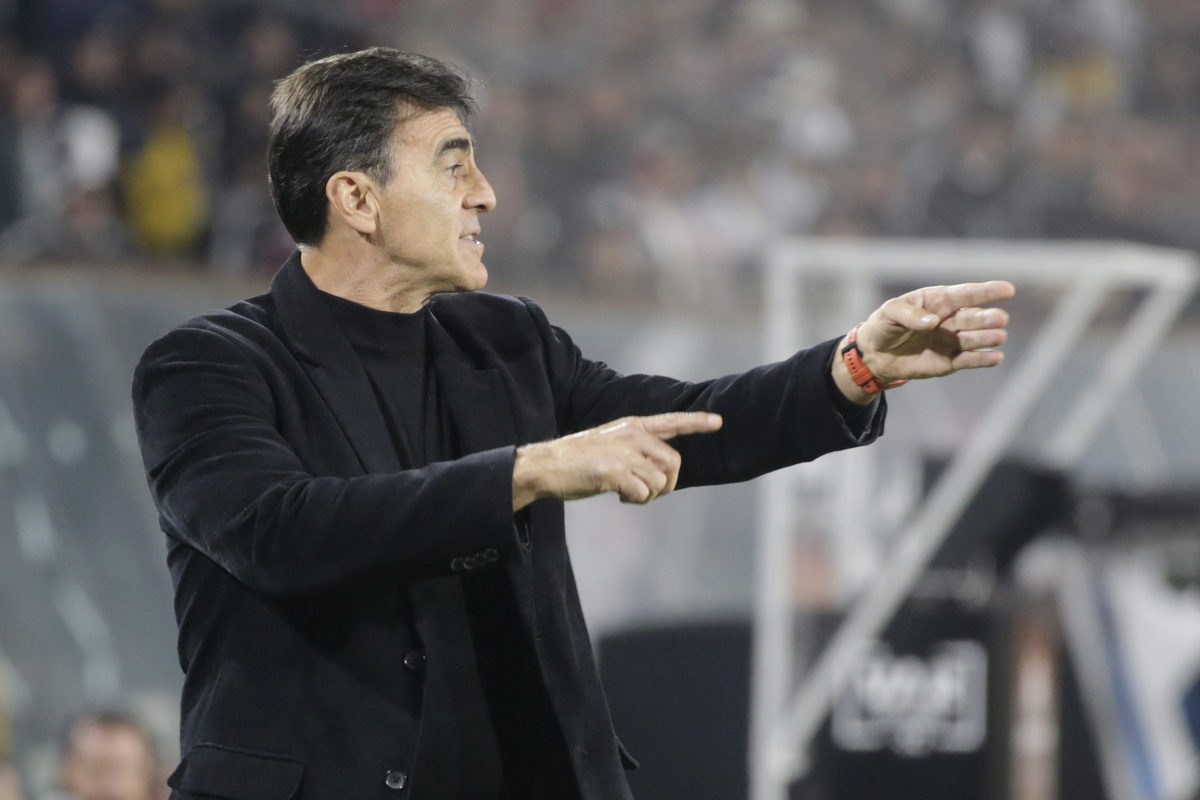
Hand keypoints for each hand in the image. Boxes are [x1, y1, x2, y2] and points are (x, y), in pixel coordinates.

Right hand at [512, 412, 722, 510]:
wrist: (546, 465)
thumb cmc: (578, 459)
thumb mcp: (610, 442)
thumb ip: (636, 448)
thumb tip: (661, 469)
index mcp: (632, 425)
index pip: (671, 421)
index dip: (696, 423)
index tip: (719, 421)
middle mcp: (631, 435)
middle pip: (673, 463)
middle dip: (667, 484)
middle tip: (647, 493)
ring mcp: (624, 452)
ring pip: (660, 481)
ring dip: (648, 495)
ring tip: (628, 493)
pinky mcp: (615, 471)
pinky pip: (644, 493)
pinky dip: (636, 500)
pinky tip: (620, 496)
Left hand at [833, 281, 1014, 403]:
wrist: (874, 355)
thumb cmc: (883, 326)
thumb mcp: (889, 313)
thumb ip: (908, 314)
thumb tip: (932, 322)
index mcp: (938, 301)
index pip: (964, 294)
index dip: (986, 291)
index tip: (1008, 289)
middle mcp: (949, 319)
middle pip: (973, 317)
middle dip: (987, 318)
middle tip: (1000, 318)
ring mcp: (951, 341)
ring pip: (974, 338)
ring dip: (988, 337)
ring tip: (999, 336)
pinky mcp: (949, 362)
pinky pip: (969, 360)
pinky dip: (983, 359)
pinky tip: (996, 357)